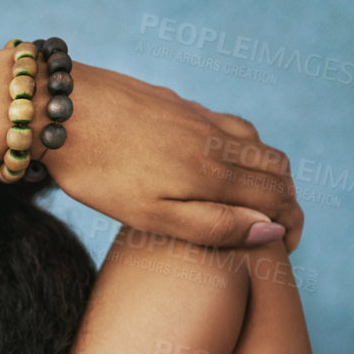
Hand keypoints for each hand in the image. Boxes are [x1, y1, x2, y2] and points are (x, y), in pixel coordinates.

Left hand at [38, 62, 302, 252]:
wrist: (62, 108)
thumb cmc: (100, 172)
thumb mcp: (152, 216)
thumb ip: (212, 225)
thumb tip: (269, 230)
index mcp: (214, 173)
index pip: (277, 197)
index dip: (290, 224)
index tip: (286, 247)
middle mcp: (216, 140)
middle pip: (276, 169)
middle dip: (287, 199)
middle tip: (278, 228)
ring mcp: (199, 118)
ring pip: (257, 142)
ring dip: (269, 173)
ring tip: (258, 199)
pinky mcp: (180, 105)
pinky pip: (231, 125)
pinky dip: (246, 148)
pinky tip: (223, 160)